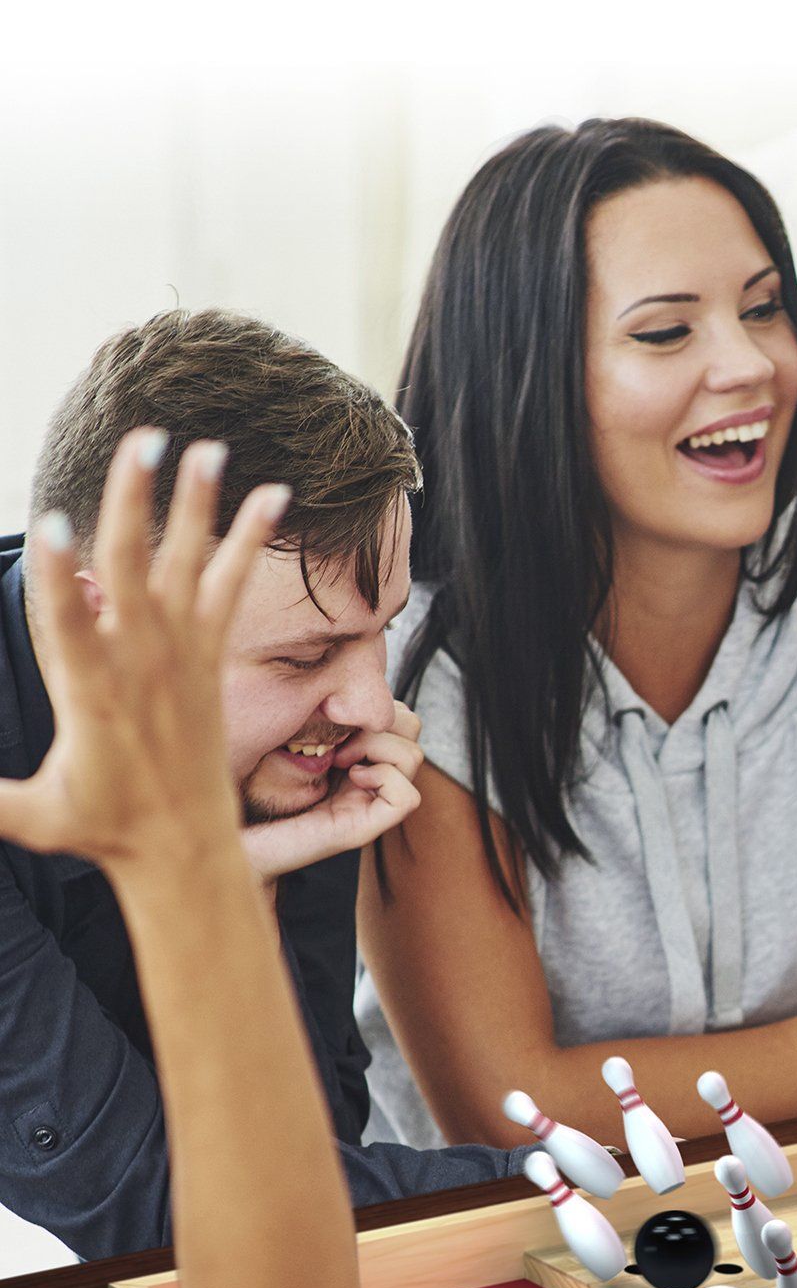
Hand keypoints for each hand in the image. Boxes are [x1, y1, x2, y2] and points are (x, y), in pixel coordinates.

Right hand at [0, 431, 289, 879]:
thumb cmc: (101, 828)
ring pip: (185, 566)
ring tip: (207, 446)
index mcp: (90, 693)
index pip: (65, 625)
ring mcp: (180, 656)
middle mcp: (140, 663)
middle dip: (134, 503)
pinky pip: (229, 588)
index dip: (55, 575)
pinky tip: (272, 496)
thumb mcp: (32, 815)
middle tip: (142, 440)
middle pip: (132, 570)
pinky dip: (247, 541)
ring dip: (197, 504)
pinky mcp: (209, 658)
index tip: (48, 524)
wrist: (184, 847)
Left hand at [239, 700, 424, 880]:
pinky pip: (408, 798)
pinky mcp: (362, 829)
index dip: (370, 705)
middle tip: (336, 743)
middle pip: (411, 728)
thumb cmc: (238, 787)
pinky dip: (385, 780)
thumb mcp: (274, 735)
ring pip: (413, 757)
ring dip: (377, 748)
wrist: (229, 840)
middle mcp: (367, 778)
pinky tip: (351, 779)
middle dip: (376, 723)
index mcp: (353, 755)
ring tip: (340, 760)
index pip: (395, 713)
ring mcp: (368, 803)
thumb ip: (308, 715)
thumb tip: (337, 689)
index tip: (331, 718)